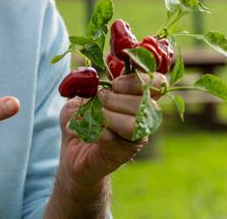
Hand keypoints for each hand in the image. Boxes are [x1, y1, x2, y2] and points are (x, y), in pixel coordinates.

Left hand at [57, 72, 166, 187]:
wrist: (70, 151)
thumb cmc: (80, 118)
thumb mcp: (82, 94)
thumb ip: (94, 83)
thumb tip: (102, 73)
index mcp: (138, 97)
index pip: (156, 83)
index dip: (138, 80)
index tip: (115, 84)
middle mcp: (143, 117)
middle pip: (145, 103)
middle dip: (116, 99)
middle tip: (99, 101)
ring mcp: (136, 137)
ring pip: (134, 124)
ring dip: (109, 116)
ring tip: (94, 117)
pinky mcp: (123, 154)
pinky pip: (114, 139)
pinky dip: (96, 131)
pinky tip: (87, 131)